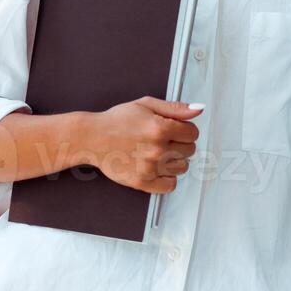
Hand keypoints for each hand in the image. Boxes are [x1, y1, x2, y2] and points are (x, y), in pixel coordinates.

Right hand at [81, 97, 202, 193]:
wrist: (92, 138)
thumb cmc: (117, 121)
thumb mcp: (146, 105)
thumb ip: (175, 108)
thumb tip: (198, 109)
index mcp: (159, 128)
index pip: (193, 133)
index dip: (184, 130)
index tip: (174, 130)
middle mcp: (157, 149)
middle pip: (189, 151)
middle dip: (179, 144)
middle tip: (162, 140)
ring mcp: (150, 167)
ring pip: (182, 168)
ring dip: (174, 161)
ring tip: (157, 153)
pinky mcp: (142, 182)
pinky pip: (170, 185)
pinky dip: (167, 178)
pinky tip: (156, 168)